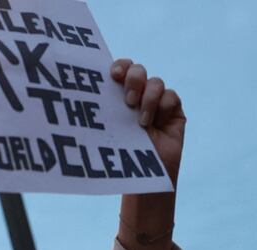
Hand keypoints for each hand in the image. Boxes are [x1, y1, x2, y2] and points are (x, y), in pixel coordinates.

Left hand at [111, 59, 184, 184]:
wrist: (141, 177)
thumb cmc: (119, 155)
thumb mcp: (107, 129)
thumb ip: (101, 110)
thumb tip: (82, 94)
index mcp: (118, 94)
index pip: (121, 69)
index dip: (120, 66)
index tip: (114, 75)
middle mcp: (138, 94)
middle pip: (138, 70)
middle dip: (134, 80)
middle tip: (128, 102)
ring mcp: (157, 102)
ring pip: (156, 82)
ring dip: (149, 99)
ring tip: (142, 122)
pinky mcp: (174, 111)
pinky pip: (171, 96)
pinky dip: (163, 107)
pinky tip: (157, 124)